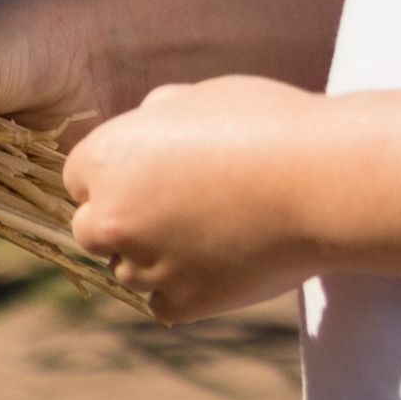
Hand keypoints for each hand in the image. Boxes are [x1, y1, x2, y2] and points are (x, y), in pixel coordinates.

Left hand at [58, 75, 341, 322]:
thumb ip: (155, 115)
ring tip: (213, 231)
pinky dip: (186, 290)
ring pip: (129, 270)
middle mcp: (112, 216)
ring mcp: (145, 266)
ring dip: (156, 257)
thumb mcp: (199, 96)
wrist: (320, 181)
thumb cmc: (265, 125)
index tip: (154, 175)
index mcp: (105, 158)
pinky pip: (165, 303)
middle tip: (175, 210)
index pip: (80, 178)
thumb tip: (144, 125)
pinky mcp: (183, 303)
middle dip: (124, 221)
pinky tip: (222, 262)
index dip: (116, 176)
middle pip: (92, 229)